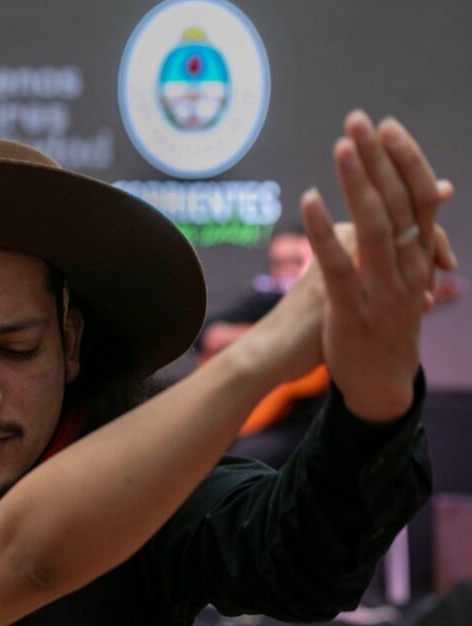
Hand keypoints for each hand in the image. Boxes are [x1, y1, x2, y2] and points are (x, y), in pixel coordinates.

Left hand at [300, 110, 457, 421]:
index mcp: (418, 258)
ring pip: (376, 228)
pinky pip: (337, 266)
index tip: (387, 125)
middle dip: (379, 159)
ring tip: (342, 146)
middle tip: (360, 119)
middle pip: (398, 203)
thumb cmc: (387, 321)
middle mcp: (407, 269)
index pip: (420, 198)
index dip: (405, 160)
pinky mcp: (351, 310)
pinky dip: (323, 231)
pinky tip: (309, 200)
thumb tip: (436, 190)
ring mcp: (382, 290)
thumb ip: (414, 233)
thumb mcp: (407, 275)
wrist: (382, 384)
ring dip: (358, 184)